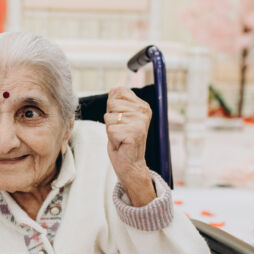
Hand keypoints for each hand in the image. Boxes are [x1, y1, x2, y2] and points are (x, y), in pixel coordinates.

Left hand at [104, 87, 155, 206]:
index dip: (113, 108)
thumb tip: (114, 89)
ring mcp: (139, 122)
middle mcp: (143, 112)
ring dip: (111, 129)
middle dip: (111, 119)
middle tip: (120, 131)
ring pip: (109, 117)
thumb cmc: (124, 142)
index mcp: (143, 106)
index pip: (118, 92)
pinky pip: (110, 129)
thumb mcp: (120, 118)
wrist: (130, 164)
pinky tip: (121, 143)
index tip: (121, 121)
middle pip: (112, 104)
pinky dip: (111, 138)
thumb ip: (117, 103)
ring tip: (121, 137)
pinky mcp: (133, 133)